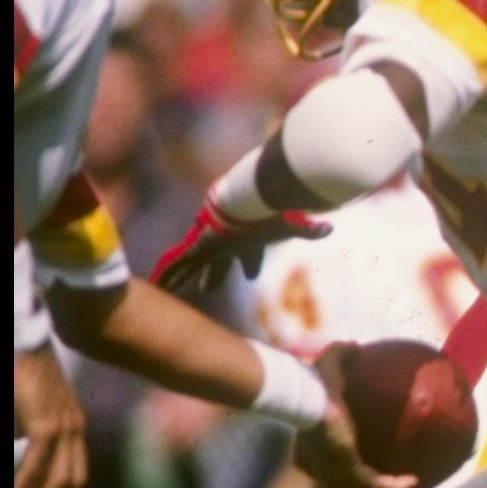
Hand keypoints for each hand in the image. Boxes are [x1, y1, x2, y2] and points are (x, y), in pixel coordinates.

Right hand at [12, 345, 87, 487]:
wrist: (25, 341)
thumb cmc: (19, 372)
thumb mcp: (26, 408)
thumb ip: (25, 431)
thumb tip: (19, 445)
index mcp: (72, 423)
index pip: (75, 468)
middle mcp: (75, 427)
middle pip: (74, 479)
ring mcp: (65, 427)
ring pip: (59, 478)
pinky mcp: (48, 425)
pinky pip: (38, 465)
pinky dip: (25, 486)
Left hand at [153, 202, 329, 299]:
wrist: (247, 198)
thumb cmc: (271, 213)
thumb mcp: (291, 224)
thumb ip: (309, 230)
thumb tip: (329, 228)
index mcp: (247, 237)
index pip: (248, 255)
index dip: (251, 265)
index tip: (251, 276)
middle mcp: (225, 240)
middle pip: (217, 261)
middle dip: (214, 275)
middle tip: (207, 288)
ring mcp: (208, 243)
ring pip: (191, 263)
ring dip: (181, 276)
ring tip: (167, 288)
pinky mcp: (196, 246)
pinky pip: (177, 264)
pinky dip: (168, 276)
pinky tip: (157, 286)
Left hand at [289, 344, 422, 487]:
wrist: (306, 401)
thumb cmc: (311, 385)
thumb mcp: (327, 367)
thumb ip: (339, 355)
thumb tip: (353, 344)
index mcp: (312, 453)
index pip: (324, 471)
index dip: (342, 475)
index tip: (360, 470)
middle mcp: (322, 470)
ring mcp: (337, 475)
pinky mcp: (352, 472)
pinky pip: (379, 486)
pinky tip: (414, 482)